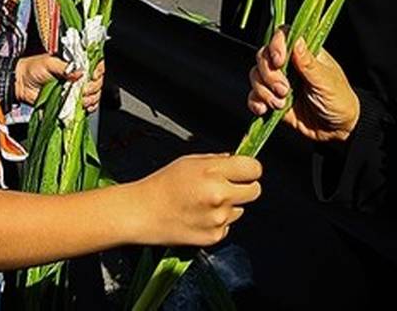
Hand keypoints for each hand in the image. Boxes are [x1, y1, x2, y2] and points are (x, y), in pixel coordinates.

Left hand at [15, 54, 104, 112]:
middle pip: (96, 81)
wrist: (21, 84)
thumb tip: (79, 72)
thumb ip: (64, 67)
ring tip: (83, 100)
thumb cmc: (33, 68)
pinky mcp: (71, 101)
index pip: (94, 63)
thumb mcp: (49, 63)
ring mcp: (75, 88)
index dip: (98, 69)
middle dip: (94, 87)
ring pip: (93, 94)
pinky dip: (88, 107)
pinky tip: (85, 107)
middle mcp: (78, 75)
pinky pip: (85, 105)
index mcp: (75, 62)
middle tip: (85, 90)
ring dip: (91, 98)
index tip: (94, 76)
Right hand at [132, 153, 261, 246]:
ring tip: (204, 203)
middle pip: (255, 191)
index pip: (254, 169)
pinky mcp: (214, 236)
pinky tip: (199, 216)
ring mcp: (218, 218)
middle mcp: (220, 195)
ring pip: (241, 209)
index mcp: (213, 172)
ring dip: (229, 206)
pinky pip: (227, 226)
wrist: (141, 213)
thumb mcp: (188, 161)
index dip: (250, 169)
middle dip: (245, 187)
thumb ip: (216, 160)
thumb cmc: (161, 185)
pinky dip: (218, 222)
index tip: (245, 171)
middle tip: (229, 186)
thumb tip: (235, 160)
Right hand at [247, 28, 358, 142]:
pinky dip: (255, 102)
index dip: (275, 45)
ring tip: (280, 104)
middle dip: (269, 74)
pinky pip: (254, 95)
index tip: (278, 61)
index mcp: (304, 54)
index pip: (283, 36)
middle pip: (264, 56)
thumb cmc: (339, 101)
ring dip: (263, 90)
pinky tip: (264, 109)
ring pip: (256, 75)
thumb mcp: (327, 82)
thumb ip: (309, 63)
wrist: (336, 132)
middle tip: (284, 90)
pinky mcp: (271, 99)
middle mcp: (289, 64)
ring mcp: (279, 82)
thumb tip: (297, 40)